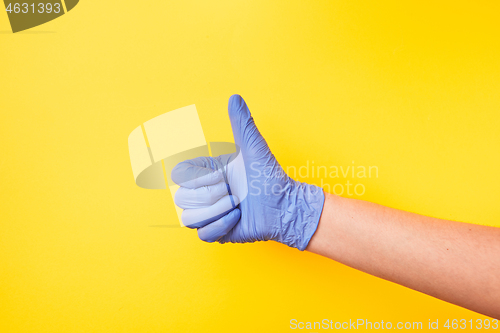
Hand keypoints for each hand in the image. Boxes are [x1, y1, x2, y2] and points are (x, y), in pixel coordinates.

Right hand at [171, 95, 324, 249]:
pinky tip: (237, 218)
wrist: (284, 205)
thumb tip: (235, 97)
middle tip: (233, 192)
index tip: (222, 175)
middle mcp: (203, 194)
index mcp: (206, 173)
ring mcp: (208, 214)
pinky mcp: (216, 232)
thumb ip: (243, 124)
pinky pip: (202, 234)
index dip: (198, 177)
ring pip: (189, 218)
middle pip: (182, 198)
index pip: (180, 175)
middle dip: (211, 196)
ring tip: (236, 205)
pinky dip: (220, 226)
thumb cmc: (270, 176)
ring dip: (216, 211)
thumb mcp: (254, 148)